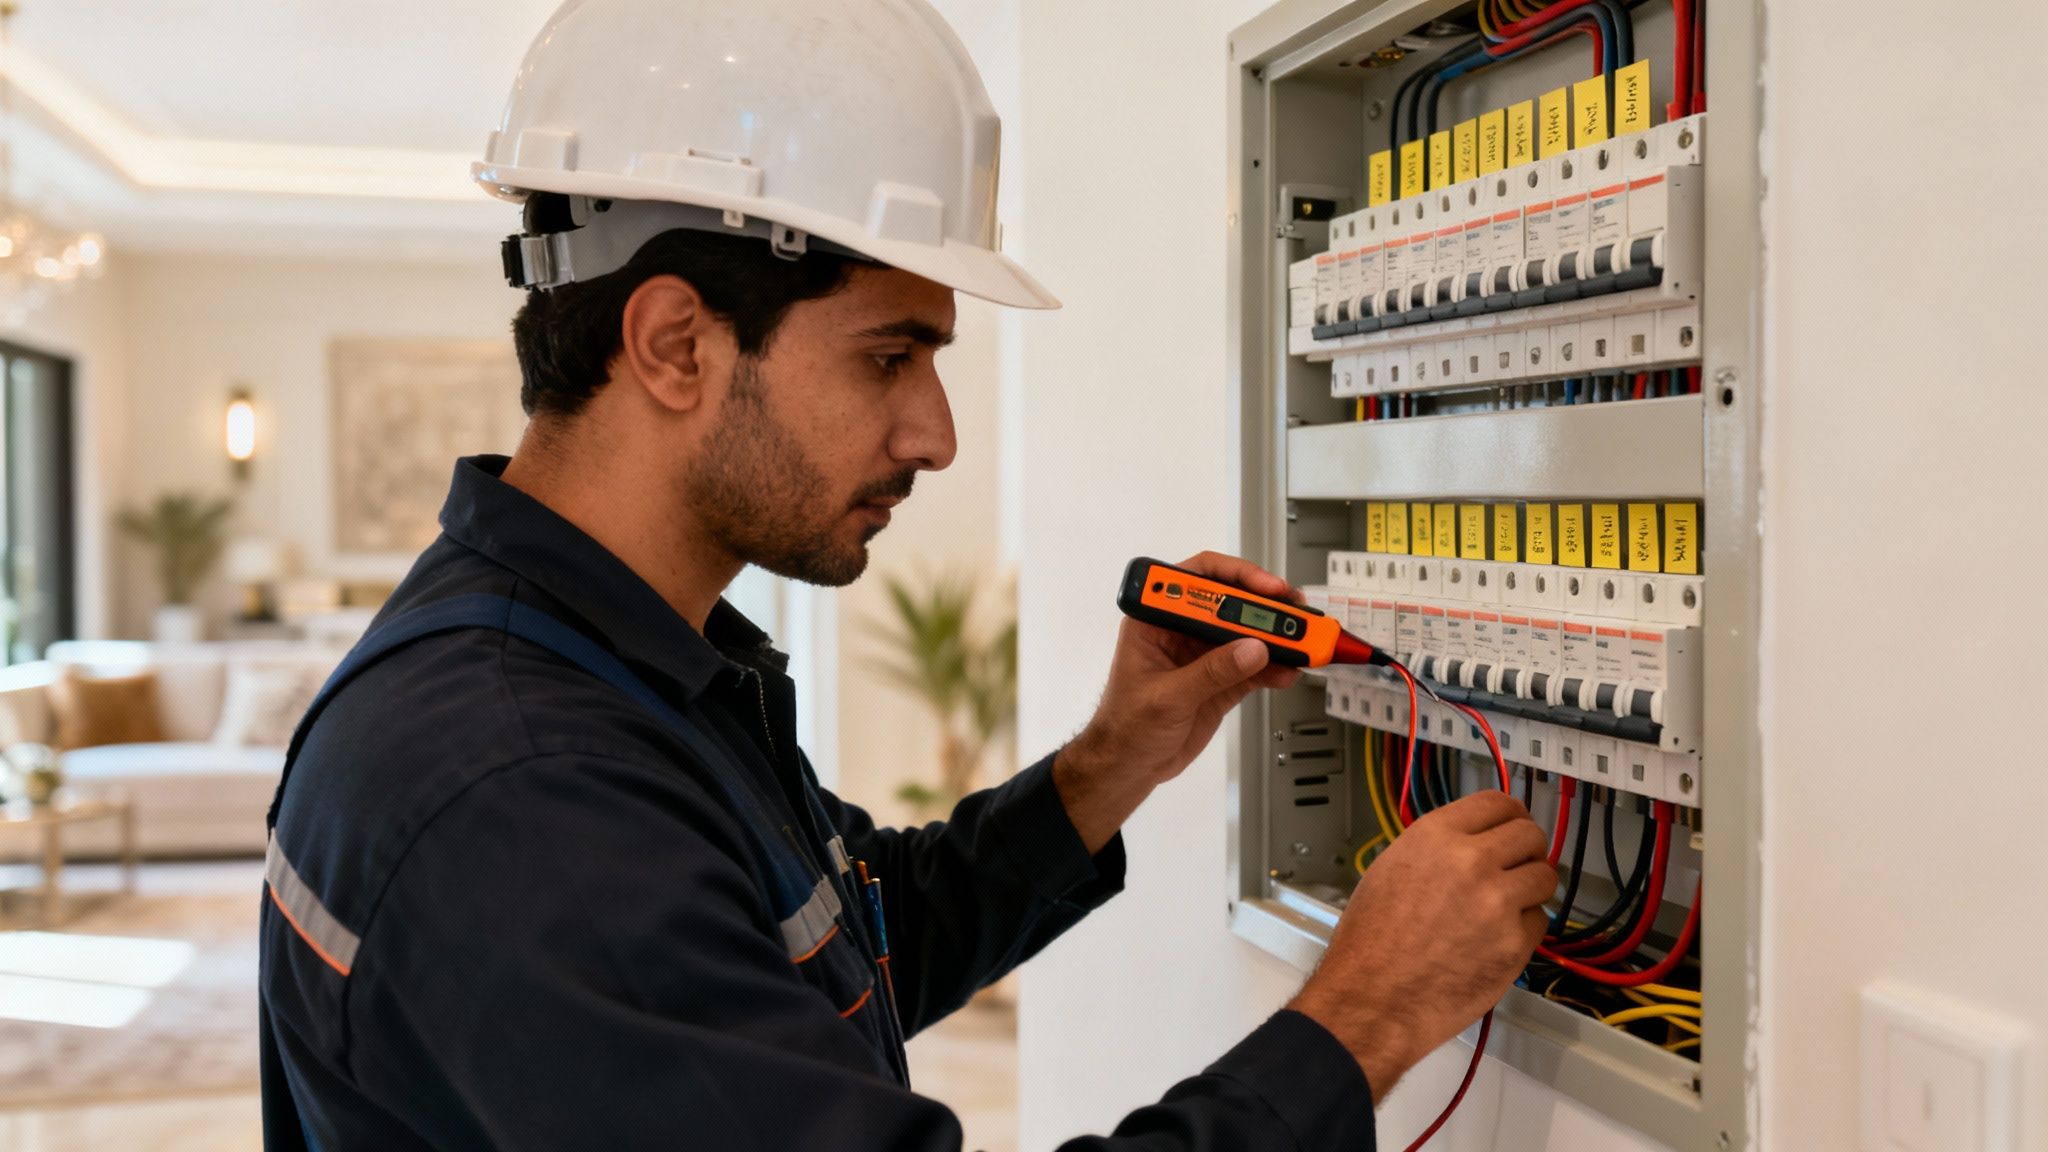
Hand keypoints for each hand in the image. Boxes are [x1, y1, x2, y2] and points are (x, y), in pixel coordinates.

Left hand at [1053, 552, 1302, 852]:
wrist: (1129, 767)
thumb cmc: (1126, 727)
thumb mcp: (1166, 698)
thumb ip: (1211, 673)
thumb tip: (1252, 650)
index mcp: (1156, 619)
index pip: (1197, 579)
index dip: (1234, 576)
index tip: (1265, 587)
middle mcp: (1182, 630)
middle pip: (1231, 604)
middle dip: (1265, 607)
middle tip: (1296, 612)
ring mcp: (1204, 655)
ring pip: (1247, 634)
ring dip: (1277, 638)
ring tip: (1304, 644)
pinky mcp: (1222, 681)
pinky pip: (1254, 667)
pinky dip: (1274, 668)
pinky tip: (1289, 672)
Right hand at [1287, 791, 1554, 1101]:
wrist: (1373, 998)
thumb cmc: (1371, 941)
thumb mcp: (1390, 868)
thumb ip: (1438, 848)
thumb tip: (1475, 841)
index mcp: (1435, 836)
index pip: (1497, 802)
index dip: (1510, 814)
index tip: (1514, 824)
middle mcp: (1471, 861)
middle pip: (1530, 835)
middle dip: (1527, 850)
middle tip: (1517, 866)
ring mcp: (1498, 903)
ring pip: (1544, 877)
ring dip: (1531, 888)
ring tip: (1506, 905)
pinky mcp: (1514, 943)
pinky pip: (1538, 922)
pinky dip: (1523, 929)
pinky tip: (1494, 939)